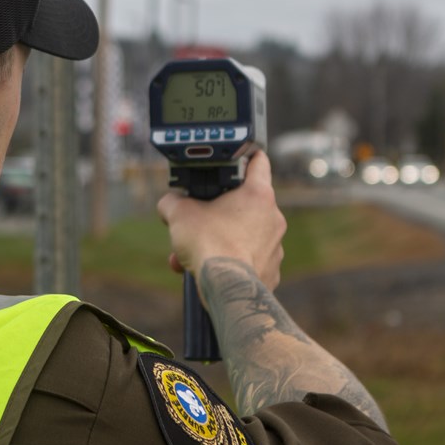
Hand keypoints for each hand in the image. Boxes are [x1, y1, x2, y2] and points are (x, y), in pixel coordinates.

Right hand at [156, 151, 285, 289]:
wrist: (226, 288)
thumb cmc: (210, 245)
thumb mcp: (179, 214)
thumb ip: (172, 202)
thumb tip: (169, 204)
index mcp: (257, 195)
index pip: (259, 162)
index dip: (247, 156)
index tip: (240, 157)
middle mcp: (273, 218)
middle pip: (244, 206)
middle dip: (216, 214)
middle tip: (196, 223)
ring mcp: (275, 246)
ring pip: (243, 236)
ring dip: (219, 241)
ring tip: (193, 255)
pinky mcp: (271, 271)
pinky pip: (247, 261)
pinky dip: (229, 263)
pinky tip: (210, 270)